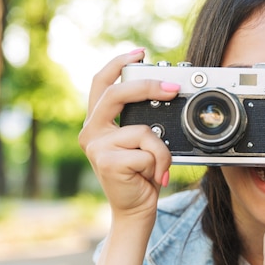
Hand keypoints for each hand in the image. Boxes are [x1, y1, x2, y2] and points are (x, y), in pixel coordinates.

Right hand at [78, 50, 179, 222]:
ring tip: (157, 168)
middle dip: (148, 86)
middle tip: (174, 88)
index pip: (102, 83)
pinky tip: (150, 178)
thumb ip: (140, 121)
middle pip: (117, 94)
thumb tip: (164, 94)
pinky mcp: (107, 162)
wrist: (135, 210)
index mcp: (97, 122)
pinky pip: (147, 152)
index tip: (141, 53)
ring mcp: (96, 147)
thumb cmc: (140, 176)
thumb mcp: (139, 143)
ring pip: (143, 131)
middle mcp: (90, 132)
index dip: (119, 64)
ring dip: (161, 151)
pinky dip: (158, 165)